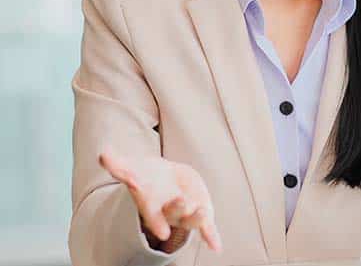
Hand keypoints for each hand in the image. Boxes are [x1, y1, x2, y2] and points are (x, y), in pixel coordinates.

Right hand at [98, 148, 222, 252]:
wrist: (164, 179)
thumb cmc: (147, 177)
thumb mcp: (132, 169)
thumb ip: (117, 165)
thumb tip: (102, 154)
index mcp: (150, 204)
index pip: (152, 214)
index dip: (156, 223)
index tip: (163, 232)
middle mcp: (167, 212)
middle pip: (173, 211)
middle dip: (178, 207)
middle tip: (182, 201)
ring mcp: (185, 213)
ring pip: (192, 218)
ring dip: (197, 217)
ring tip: (203, 212)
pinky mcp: (200, 209)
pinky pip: (207, 226)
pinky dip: (211, 236)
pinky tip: (216, 248)